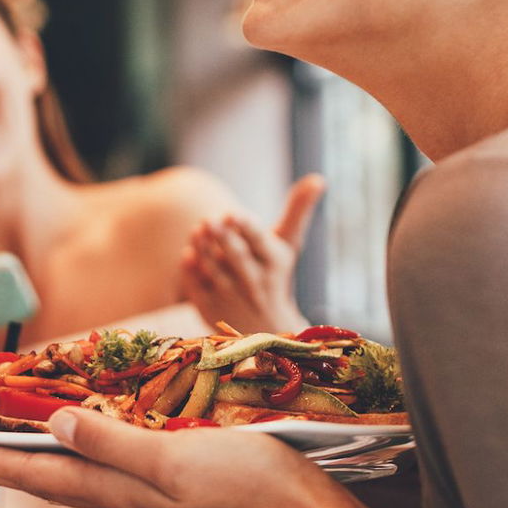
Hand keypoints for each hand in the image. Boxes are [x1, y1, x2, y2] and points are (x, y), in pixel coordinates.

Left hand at [0, 408, 344, 507]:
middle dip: (0, 459)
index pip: (37, 476)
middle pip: (47, 475)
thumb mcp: (172, 458)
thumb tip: (51, 424)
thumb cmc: (244, 479)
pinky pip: (108, 463)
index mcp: (118, 493)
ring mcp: (146, 493)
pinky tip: (80, 434)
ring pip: (75, 470)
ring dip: (35, 453)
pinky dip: (79, 446)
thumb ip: (112, 442)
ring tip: (2, 438)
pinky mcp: (170, 482)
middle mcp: (123, 497)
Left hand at [180, 174, 323, 336]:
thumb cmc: (273, 272)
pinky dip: (191, 270)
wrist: (265, 328)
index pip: (260, 243)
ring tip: (197, 230)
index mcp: (274, 263)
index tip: (233, 214)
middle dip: (223, 237)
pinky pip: (196, 287)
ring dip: (204, 249)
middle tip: (208, 219)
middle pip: (237, 257)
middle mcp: (255, 283)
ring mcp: (231, 298)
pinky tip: (189, 254)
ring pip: (214, 270)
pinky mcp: (210, 308)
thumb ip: (298, 211)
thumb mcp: (288, 245)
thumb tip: (319, 178)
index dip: (246, 229)